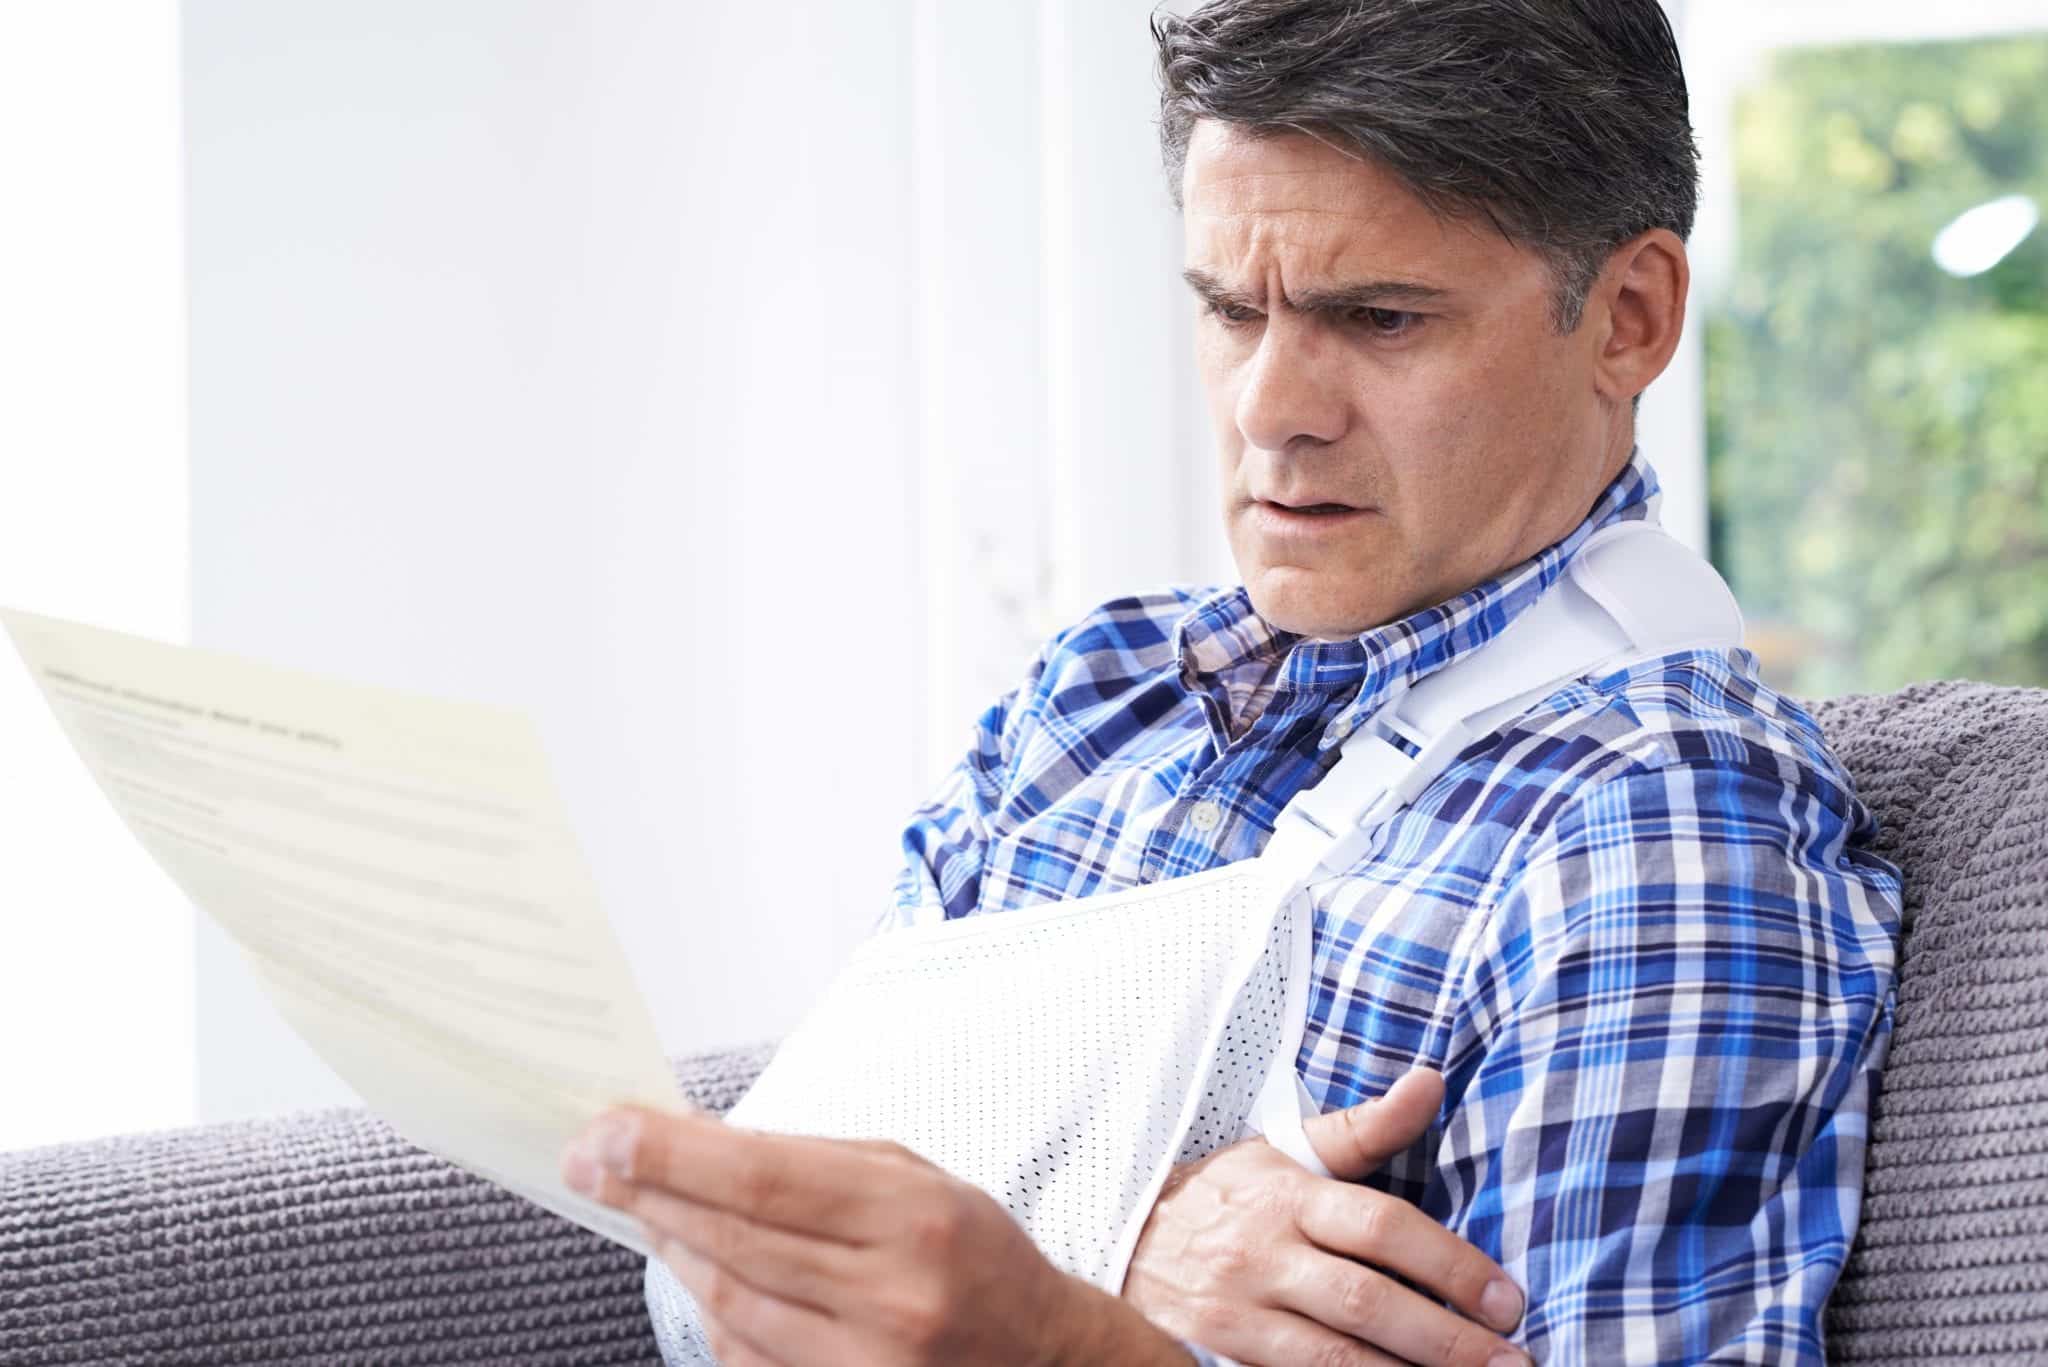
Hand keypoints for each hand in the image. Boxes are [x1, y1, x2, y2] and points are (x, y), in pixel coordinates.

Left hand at [561, 1107, 1195, 1366]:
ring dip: (671, 1247)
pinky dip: (709, 1306)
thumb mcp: (914, 1177)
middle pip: (735, 1239)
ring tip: (635, 1201)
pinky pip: (745, 1353)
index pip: (767, 1180)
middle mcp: (891, 1297)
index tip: (613, 1129)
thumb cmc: (972, 1252)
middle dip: (650, 1192)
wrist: (1036, 1354)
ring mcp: (865, 1363)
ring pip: (729, 1302)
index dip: (676, 1154)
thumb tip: (700, 1138)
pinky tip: (694, 1265)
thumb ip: (812, 1160)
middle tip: (590, 1158)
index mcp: (913, 1218)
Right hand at [1122, 1068, 1528, 1366]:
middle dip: (1445, 1339)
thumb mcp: (1283, 1153)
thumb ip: (1364, 1130)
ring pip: (1331, 1359)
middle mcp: (1261, 1256)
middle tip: (1513, 1365)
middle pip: (1365, 1301)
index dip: (1449, 1264)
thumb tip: (1431, 1081)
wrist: (1115, 1239)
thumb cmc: (1223, 1198)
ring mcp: (1235, 1316)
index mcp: (1288, 1198)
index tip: (1508, 1301)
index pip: (1381, 1226)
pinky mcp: (1214, 1359)